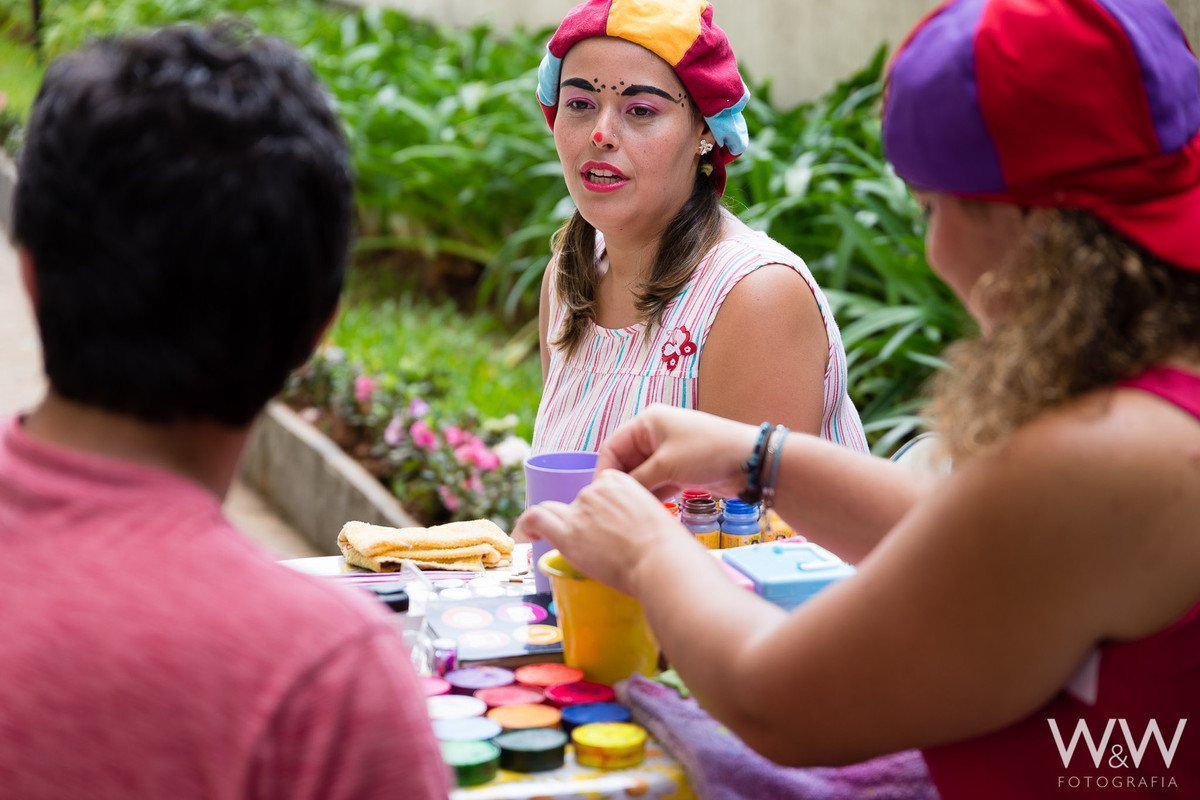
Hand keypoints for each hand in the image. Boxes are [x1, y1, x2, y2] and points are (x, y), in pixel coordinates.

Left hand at [512, 469, 690, 595]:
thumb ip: (637, 516)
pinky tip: (524, 536)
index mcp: (619, 481)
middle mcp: (595, 490)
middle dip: (584, 522)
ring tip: (575, 550)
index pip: (599, 489)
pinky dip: (526, 525)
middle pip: (579, 503)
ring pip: (560, 514)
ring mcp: (579, 510)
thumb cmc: (668, 549)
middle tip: (598, 547)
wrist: (662, 563)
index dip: (598, 508)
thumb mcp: (656, 517)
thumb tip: (631, 533)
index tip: (601, 524)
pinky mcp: (567, 533)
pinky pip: (536, 519)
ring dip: (565, 529)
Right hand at [597, 404, 760, 499]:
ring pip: (642, 474)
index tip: (602, 496)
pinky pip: (657, 482)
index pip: (612, 446)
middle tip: (616, 508)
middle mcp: (655, 434)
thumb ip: (637, 480)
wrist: (750, 462)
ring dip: (638, 491)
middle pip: (626, 461)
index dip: (604, 471)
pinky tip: (647, 511)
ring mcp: (668, 452)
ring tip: (631, 512)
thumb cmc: (707, 453)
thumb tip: (616, 494)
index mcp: (647, 422)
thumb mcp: (666, 466)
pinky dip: (652, 494)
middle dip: (622, 483)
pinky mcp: (680, 468)